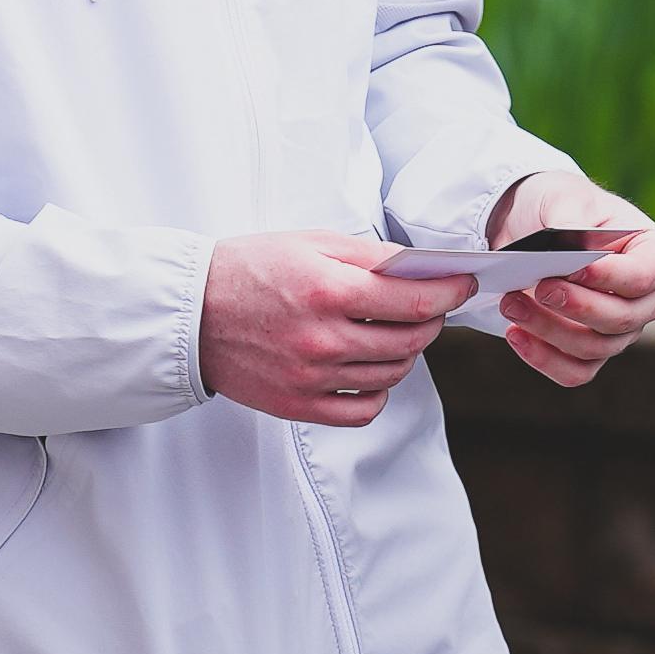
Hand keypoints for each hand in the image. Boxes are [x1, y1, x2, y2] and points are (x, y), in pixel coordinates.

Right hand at [200, 231, 474, 427]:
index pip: (414, 299)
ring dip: (406, 352)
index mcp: (327, 290)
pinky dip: (378, 390)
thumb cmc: (250, 268)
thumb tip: (423, 267)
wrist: (191, 312)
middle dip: (432, 320)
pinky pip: (363, 410)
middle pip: (410, 339)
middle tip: (430, 306)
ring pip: (392, 373)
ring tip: (394, 332)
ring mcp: (311, 377)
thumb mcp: (311, 243)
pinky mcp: (298, 406)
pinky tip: (369, 368)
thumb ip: (371, 256)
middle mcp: (322, 338)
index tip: (464, 284)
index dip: (450, 291)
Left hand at [485, 173, 654, 387]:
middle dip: (577, 307)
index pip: (644, 276)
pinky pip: (575, 371)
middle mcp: (648, 298)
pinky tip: (515, 334)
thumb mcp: (563, 196)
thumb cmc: (560, 205)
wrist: (531, 226)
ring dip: (550, 330)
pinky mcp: (591, 351)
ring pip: (595, 348)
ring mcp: (622, 329)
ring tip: (511, 302)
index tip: (574, 268)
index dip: (612, 278)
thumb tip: (566, 245)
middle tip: (540, 286)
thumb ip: (569, 218)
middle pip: (623, 319)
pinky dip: (544, 358)